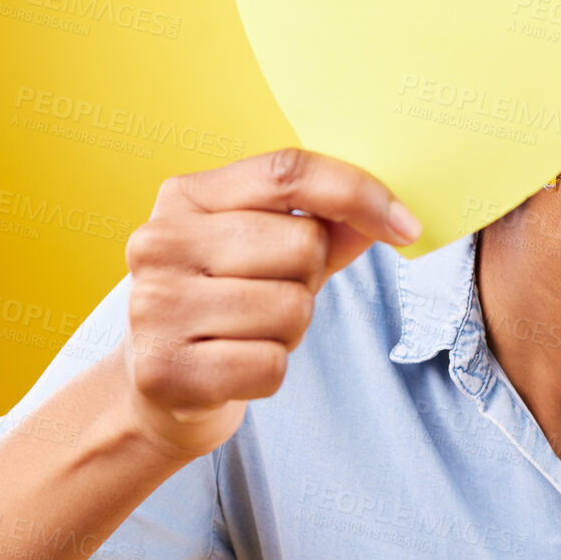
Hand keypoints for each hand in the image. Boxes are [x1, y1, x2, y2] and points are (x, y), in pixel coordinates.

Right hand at [116, 148, 420, 462]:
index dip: (358, 193)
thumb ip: (327, 224)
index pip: (287, 172)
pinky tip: (233, 366)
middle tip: (270, 296)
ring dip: (289, 330)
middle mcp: (159, 241)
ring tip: (249, 332)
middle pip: (301, 244)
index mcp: (185, 195)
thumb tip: (391, 216)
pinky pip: (270, 365)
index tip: (406, 226)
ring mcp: (155, 306)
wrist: (156, 387)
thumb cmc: (224, 303)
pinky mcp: (163, 370)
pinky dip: (269, 372)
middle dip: (309, 278)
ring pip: (292, 308)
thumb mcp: (268, 250)